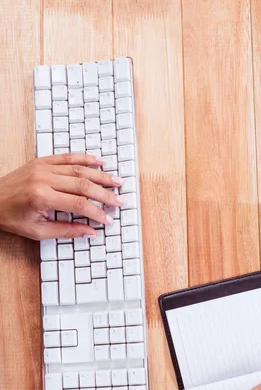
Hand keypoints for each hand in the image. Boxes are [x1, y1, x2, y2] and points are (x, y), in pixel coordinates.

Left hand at [0, 154, 124, 239]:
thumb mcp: (38, 231)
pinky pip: (67, 157)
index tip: (108, 220)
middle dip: (105, 194)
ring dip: (100, 175)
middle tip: (120, 200)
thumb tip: (91, 232)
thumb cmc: (11, 217)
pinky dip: (85, 159)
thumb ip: (67, 230)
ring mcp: (43, 167)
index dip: (97, 213)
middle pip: (83, 185)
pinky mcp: (41, 161)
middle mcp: (44, 179)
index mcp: (42, 198)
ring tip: (117, 181)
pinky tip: (99, 162)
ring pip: (79, 169)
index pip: (79, 204)